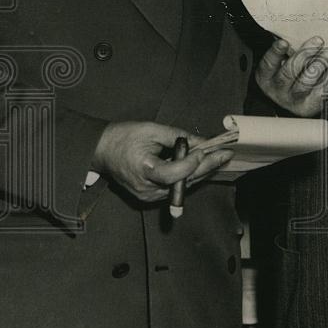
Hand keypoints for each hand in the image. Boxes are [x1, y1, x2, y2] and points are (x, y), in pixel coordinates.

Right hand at [92, 121, 232, 201]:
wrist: (102, 151)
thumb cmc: (123, 137)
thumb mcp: (151, 130)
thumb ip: (178, 137)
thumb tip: (201, 141)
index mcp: (143, 170)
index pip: (174, 173)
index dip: (192, 162)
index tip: (205, 149)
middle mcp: (147, 188)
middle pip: (184, 181)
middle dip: (207, 167)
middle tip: (225, 155)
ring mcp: (149, 196)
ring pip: (183, 186)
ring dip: (201, 172)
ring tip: (219, 158)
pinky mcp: (151, 197)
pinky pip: (176, 188)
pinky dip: (189, 176)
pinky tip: (202, 165)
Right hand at [256, 37, 327, 117]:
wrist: (294, 103)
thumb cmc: (288, 75)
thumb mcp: (280, 65)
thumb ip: (287, 53)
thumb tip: (302, 33)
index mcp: (266, 78)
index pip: (268, 64)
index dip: (275, 53)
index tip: (284, 42)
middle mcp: (278, 90)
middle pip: (289, 73)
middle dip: (304, 55)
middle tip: (318, 41)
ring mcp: (295, 100)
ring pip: (306, 82)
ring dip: (320, 64)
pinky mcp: (312, 104)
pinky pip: (322, 87)